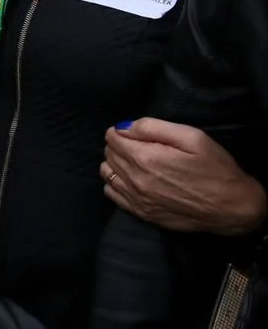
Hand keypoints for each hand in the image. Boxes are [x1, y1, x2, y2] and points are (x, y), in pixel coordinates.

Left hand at [103, 118, 267, 235]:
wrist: (232, 208)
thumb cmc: (216, 168)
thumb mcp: (192, 137)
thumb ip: (153, 127)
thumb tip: (123, 126)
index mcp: (145, 158)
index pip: (112, 137)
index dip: (123, 130)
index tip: (137, 133)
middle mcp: (135, 179)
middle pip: (108, 154)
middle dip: (120, 145)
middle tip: (141, 146)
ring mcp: (136, 199)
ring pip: (106, 173)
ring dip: (115, 164)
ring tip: (136, 162)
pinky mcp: (141, 213)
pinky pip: (112, 193)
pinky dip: (116, 183)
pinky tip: (132, 180)